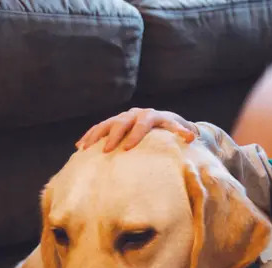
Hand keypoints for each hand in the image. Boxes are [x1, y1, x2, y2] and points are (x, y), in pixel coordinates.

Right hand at [76, 108, 198, 151]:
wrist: (163, 120)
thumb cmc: (172, 129)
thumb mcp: (180, 129)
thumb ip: (183, 132)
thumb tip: (192, 137)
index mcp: (151, 116)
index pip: (142, 124)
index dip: (135, 135)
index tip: (128, 148)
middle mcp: (135, 114)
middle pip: (122, 123)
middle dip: (113, 136)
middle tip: (107, 150)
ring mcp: (123, 117)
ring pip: (106, 124)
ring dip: (95, 136)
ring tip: (86, 149)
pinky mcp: (114, 122)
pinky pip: (98, 128)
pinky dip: (89, 136)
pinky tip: (80, 147)